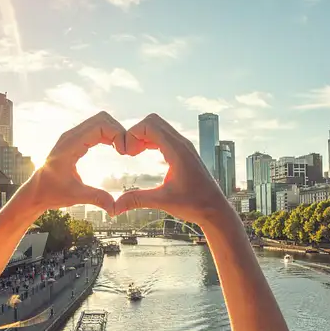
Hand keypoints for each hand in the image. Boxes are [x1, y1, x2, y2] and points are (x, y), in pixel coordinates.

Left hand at [24, 111, 126, 215]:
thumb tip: (115, 208)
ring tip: (123, 150)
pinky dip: (108, 135)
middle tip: (126, 150)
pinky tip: (115, 148)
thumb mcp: (75, 196)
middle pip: (102, 118)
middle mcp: (71, 136)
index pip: (100, 125)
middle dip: (118, 130)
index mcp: (70, 145)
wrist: (36, 192)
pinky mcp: (75, 140)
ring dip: (114, 132)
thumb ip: (96, 198)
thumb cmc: (51, 192)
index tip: (124, 152)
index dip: (117, 134)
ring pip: (99, 121)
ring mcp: (72, 136)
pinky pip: (95, 129)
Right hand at [114, 113, 233, 225]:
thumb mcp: (162, 201)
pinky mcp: (184, 152)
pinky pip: (164, 136)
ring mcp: (184, 146)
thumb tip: (114, 207)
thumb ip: (137, 200)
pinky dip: (151, 140)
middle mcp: (182, 144)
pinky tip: (144, 154)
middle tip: (128, 152)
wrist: (215, 209)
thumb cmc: (194, 204)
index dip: (132, 134)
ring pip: (159, 127)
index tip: (125, 153)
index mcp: (177, 151)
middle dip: (136, 132)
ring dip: (143, 136)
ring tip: (133, 153)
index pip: (149, 125)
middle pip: (153, 121)